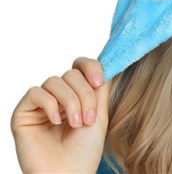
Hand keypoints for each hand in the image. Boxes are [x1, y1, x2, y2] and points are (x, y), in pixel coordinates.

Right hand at [11, 57, 109, 173]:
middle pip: (71, 74)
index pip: (81, 65)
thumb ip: (100, 88)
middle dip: (84, 94)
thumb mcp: (99, 113)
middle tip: (87, 118)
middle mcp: (58, 96)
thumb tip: (104, 64)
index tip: (99, 81)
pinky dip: (49, 104)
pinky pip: (35, 93)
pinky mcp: (23, 113)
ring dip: (70, 101)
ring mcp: (41, 104)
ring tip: (76, 123)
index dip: (90, 67)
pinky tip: (55, 122)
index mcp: (78, 93)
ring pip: (55, 81)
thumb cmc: (84, 150)